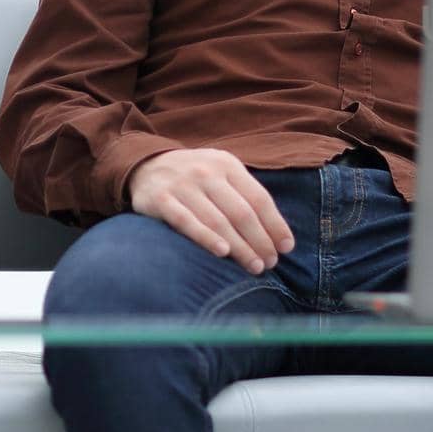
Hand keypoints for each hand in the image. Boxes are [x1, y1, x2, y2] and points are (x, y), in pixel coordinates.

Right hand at [128, 149, 293, 273]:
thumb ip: (244, 195)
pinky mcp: (160, 200)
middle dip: (260, 240)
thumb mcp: (221, 173)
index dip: (275, 224)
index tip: (286, 247)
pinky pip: (187, 222)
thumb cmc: (195, 178)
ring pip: (218, 221)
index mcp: (228, 165)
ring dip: (240, 247)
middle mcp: (207, 173)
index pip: (259, 198)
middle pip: (241, 212)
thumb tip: (276, 232)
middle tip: (271, 263)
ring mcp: (183, 186)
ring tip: (254, 266)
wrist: (146, 165)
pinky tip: (222, 253)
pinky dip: (206, 238)